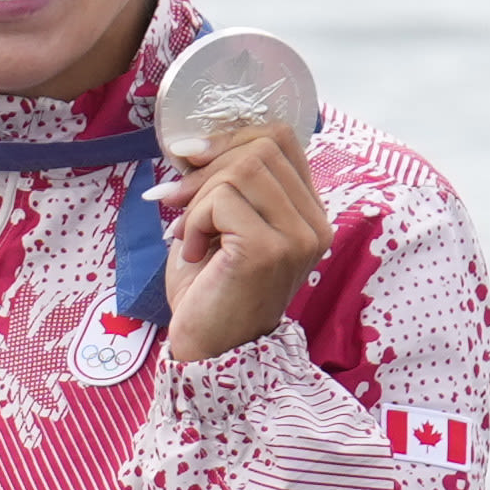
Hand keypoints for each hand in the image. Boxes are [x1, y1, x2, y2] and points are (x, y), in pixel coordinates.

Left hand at [154, 116, 334, 367]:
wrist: (208, 352)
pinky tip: (192, 251)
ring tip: (186, 234)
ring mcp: (297, 237)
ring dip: (199, 197)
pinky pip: (225, 200)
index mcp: (308, 213)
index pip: (281, 139)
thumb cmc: (210, 292)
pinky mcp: (270, 250)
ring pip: (243, 169)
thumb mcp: (219, 226)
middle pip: (263, 147)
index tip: (191, 159)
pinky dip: (195, 219)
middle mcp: (314, 224)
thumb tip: (194, 144)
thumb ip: (223, 184)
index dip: (232, 137)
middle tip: (175, 201)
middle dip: (208, 167)